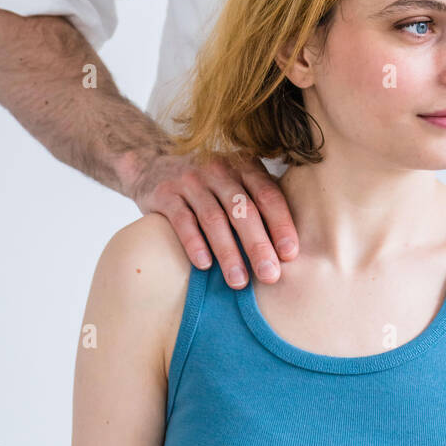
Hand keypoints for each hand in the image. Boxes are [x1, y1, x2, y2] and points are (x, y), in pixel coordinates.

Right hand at [130, 150, 298, 287]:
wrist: (155, 164)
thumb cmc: (209, 183)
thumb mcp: (236, 181)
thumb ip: (258, 202)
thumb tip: (289, 247)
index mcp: (244, 165)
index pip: (267, 194)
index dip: (281, 224)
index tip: (290, 254)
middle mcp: (219, 169)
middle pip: (243, 209)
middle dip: (258, 245)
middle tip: (270, 275)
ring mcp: (191, 180)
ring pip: (214, 218)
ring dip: (228, 252)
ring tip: (239, 281)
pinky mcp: (166, 194)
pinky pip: (183, 220)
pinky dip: (194, 243)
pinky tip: (204, 265)